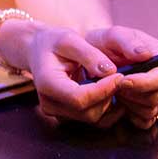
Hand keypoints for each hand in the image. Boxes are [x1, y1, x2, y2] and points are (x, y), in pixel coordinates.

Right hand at [12, 21, 126, 127]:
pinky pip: (93, 120)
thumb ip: (89, 54)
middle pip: (88, 112)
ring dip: (108, 101)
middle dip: (108, 95)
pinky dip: (107, 108)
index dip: (104, 90)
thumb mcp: (69, 39)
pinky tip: (109, 91)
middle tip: (119, 76)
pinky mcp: (66, 116)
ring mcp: (56, 112)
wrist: (38, 50)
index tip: (120, 75)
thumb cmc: (53, 42)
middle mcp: (49, 103)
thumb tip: (110, 71)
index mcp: (47, 83)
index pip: (79, 98)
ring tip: (112, 81)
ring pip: (93, 117)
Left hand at [85, 25, 157, 129]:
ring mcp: (155, 92)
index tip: (123, 81)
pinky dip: (131, 116)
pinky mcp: (146, 106)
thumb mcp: (112, 35)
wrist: (92, 53)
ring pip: (151, 110)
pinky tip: (120, 104)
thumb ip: (127, 42)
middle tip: (114, 86)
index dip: (146, 82)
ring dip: (130, 105)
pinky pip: (145, 120)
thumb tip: (144, 54)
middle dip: (133, 94)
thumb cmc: (104, 42)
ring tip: (115, 91)